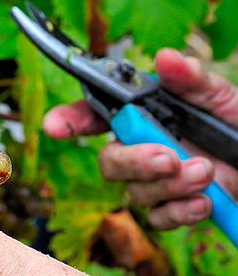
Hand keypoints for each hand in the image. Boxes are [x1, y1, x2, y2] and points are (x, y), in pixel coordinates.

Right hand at [43, 48, 237, 229]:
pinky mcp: (175, 208)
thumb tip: (165, 57)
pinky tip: (204, 202)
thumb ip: (191, 79)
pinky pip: (159, 218)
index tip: (55, 127)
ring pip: (135, 192)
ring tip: (206, 172)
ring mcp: (156, 181)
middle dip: (134, 162)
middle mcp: (142, 147)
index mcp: (145, 114)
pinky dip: (179, 212)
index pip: (95, 116)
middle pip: (110, 162)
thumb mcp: (220, 96)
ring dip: (169, 185)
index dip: (69, 120)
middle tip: (168, 157)